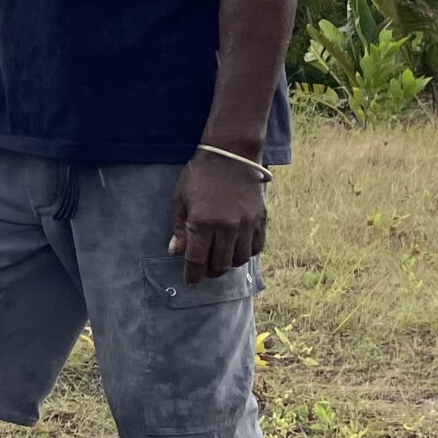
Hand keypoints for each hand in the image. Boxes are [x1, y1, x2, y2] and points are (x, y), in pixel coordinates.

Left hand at [169, 149, 267, 283]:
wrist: (230, 155)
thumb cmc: (200, 176)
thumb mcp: (180, 199)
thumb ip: (179, 228)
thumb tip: (176, 252)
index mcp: (203, 222)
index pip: (197, 259)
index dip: (192, 274)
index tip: (190, 282)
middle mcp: (227, 226)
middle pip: (219, 264)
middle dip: (209, 272)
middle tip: (203, 271)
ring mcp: (246, 224)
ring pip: (239, 259)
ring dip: (228, 264)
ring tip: (219, 260)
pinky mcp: (261, 219)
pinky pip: (256, 247)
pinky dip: (246, 254)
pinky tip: (236, 250)